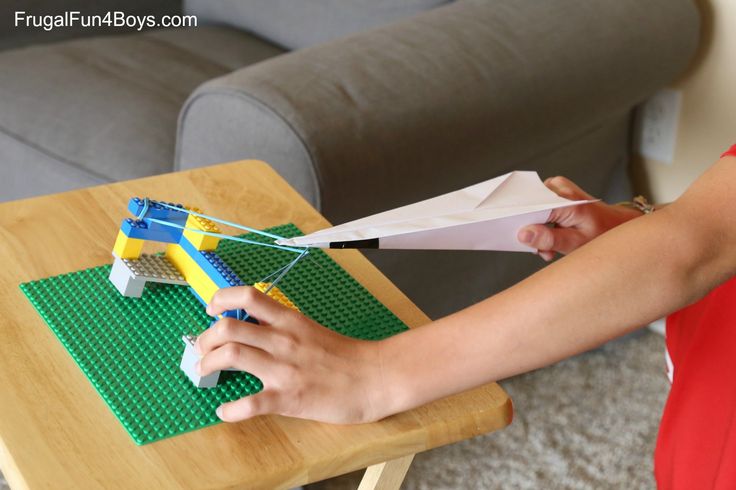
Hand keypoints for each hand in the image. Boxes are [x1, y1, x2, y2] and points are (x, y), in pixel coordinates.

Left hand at [195, 286, 387, 423]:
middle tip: (202, 348)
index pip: (247, 295)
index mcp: (290, 320)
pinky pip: (249, 404)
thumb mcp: (310, 330)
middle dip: (205, 338)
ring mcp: (284, 369)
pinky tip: (226, 411)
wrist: (375, 377)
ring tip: (206, 371)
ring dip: (208, 363)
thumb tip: (252, 325)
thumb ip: (282, 327)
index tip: (211, 309)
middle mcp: (283, 340)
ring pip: (231, 354)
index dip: (221, 299)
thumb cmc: (346, 356)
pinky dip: (230, 410)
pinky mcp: (289, 398)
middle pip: (228, 326)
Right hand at [517, 176, 642, 260]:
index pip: (530, 206)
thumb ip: (549, 239)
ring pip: (531, 207)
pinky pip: (537, 205)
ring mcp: (556, 186)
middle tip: (543, 249)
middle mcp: (559, 187)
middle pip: (529, 206)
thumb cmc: (599, 234)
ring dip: (536, 227)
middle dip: (530, 230)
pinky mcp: (554, 189)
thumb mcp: (575, 243)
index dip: (519, 222)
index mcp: (566, 200)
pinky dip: (540, 221)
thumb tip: (523, 234)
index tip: (517, 237)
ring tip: (551, 244)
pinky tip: (552, 233)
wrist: (613, 224)